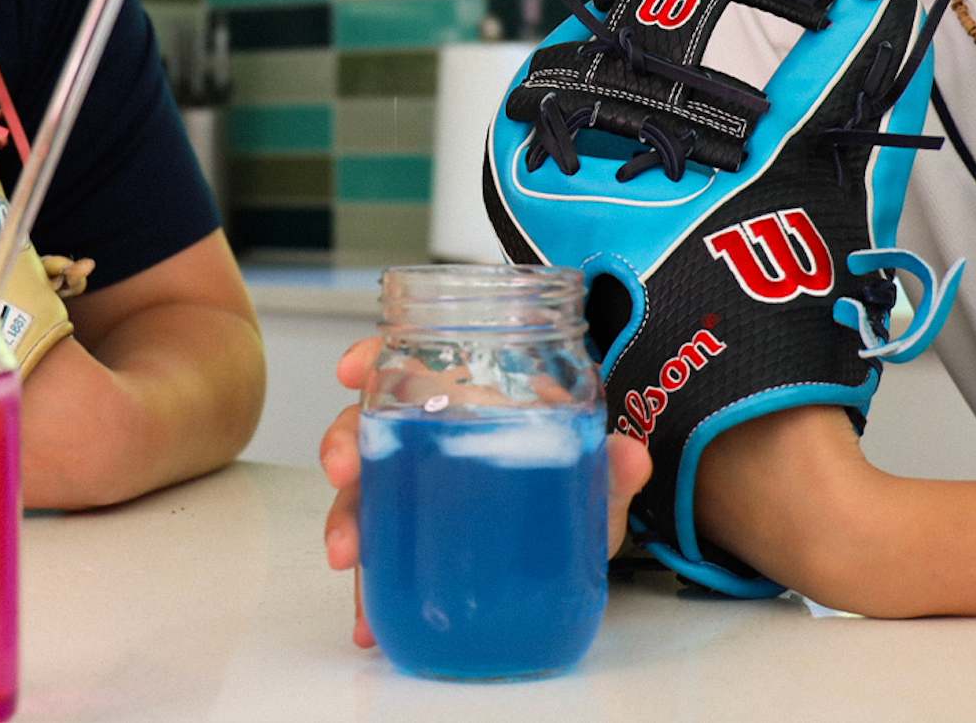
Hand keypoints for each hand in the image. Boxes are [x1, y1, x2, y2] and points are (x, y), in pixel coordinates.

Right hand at [317, 337, 650, 648]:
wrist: (576, 527)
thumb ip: (609, 465)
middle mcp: (430, 439)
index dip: (375, 357)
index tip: (353, 368)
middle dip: (345, 444)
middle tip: (346, 472)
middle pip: (368, 425)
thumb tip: (631, 457)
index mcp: (468, 399)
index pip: (409, 362)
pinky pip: (385, 555)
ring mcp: (417, 490)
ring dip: (348, 521)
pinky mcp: (416, 541)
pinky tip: (369, 617)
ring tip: (348, 555)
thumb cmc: (569, 476)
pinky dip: (372, 587)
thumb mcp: (592, 471)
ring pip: (363, 492)